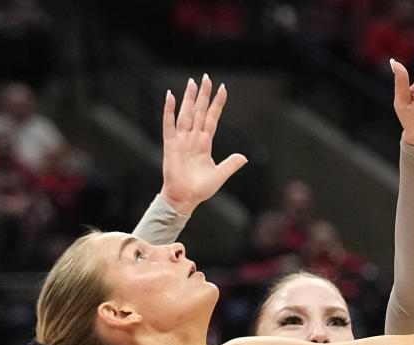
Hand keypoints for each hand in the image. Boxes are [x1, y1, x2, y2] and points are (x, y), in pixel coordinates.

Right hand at [159, 75, 247, 213]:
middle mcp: (193, 138)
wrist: (185, 199)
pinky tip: (170, 96)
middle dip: (203, 95)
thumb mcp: (219, 175)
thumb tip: (244, 157)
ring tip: (192, 82)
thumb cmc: (200, 189)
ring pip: (187, 114)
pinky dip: (169, 110)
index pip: (212, 118)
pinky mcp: (171, 145)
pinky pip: (169, 124)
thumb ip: (231, 164)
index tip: (223, 89)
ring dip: (189, 98)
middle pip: (200, 112)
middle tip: (206, 78)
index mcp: (205, 143)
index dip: (217, 104)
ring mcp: (181, 140)